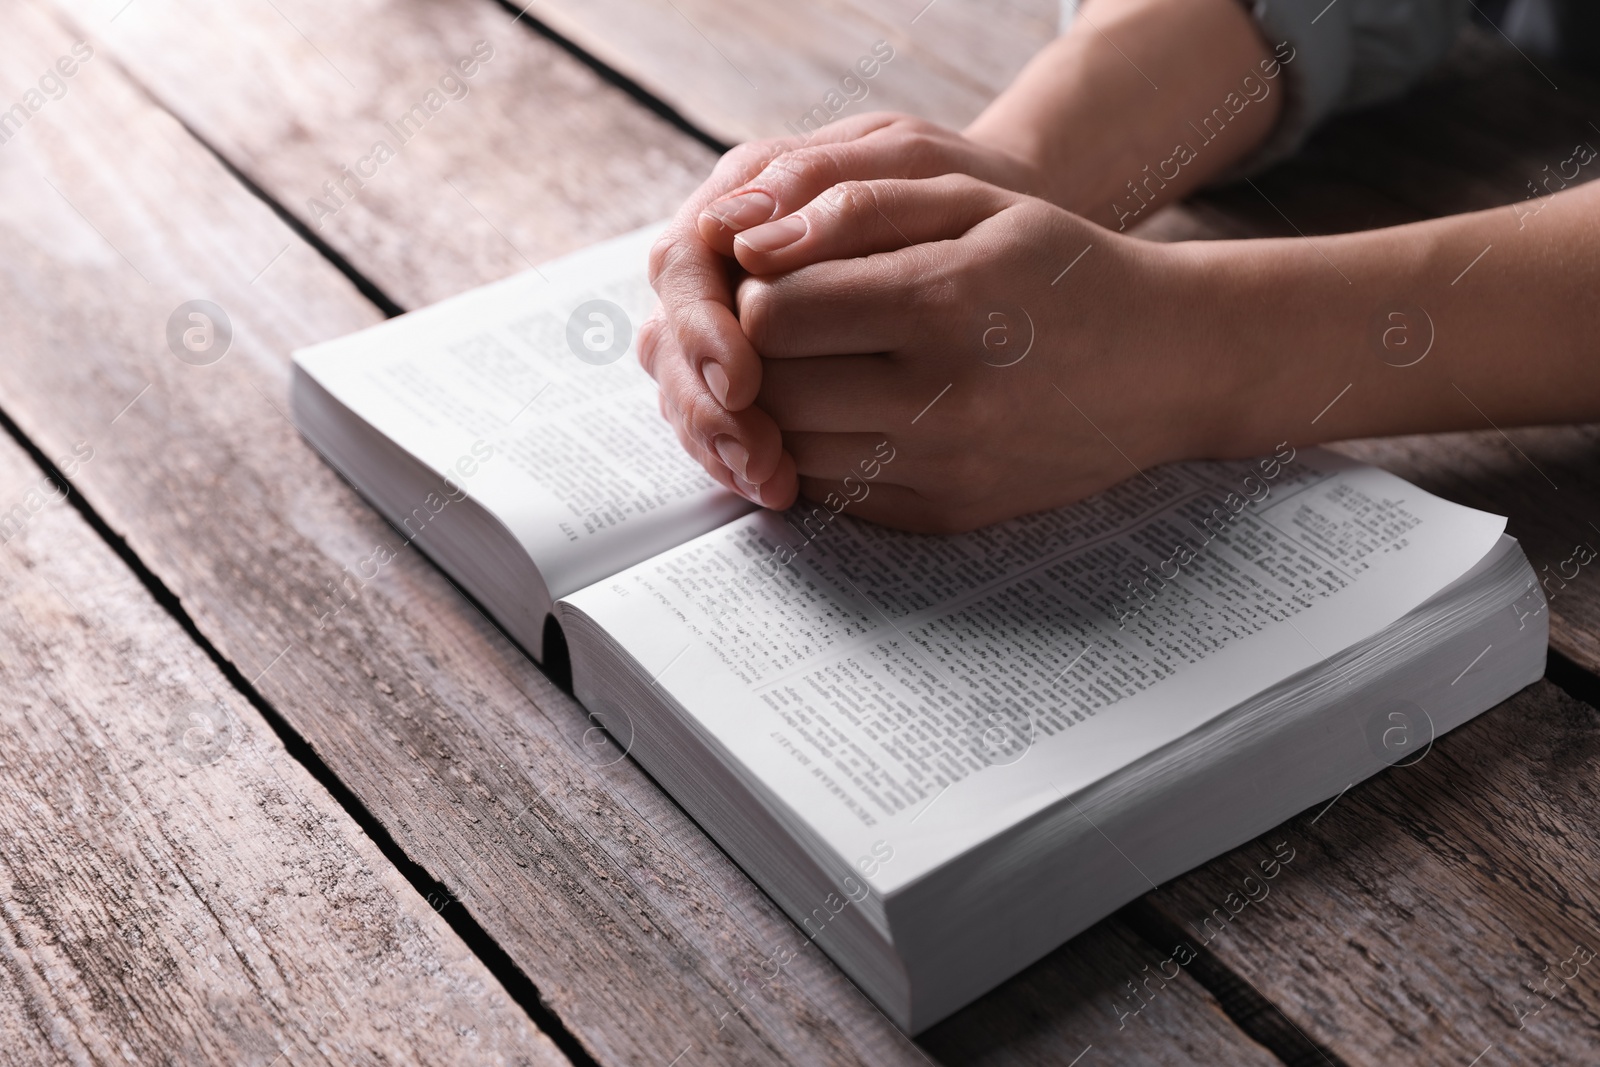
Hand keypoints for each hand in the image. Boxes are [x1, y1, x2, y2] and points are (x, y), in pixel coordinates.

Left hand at [642, 113, 1041, 505]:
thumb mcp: (975, 199)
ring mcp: (944, 469)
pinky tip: (858, 410)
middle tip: (787, 325)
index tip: (779, 277)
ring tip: (822, 365)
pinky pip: (833, 492)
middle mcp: (942, 400)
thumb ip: (855, 206)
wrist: (1165, 363)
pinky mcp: (945, 515)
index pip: (772, 315)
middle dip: (756, 354)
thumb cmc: (1061, 268)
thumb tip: (749, 242)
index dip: (755, 291)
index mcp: (944, 302)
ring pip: (790, 448)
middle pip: (771, 390)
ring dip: (783, 407)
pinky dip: (823, 451)